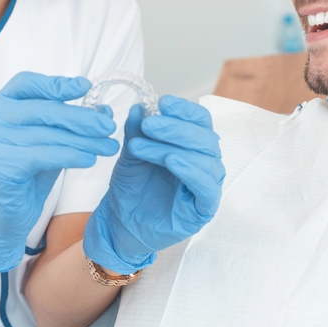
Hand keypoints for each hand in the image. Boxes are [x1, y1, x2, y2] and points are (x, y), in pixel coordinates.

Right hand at [0, 73, 118, 271]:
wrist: (5, 217)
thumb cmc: (27, 175)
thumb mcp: (51, 142)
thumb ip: (71, 124)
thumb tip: (104, 109)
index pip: (26, 83)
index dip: (56, 83)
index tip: (86, 86)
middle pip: (41, 110)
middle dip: (80, 117)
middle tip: (108, 125)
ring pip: (46, 134)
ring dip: (83, 140)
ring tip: (109, 145)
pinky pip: (41, 155)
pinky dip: (69, 155)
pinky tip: (90, 159)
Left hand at [83, 96, 224, 273]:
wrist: (120, 224)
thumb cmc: (131, 189)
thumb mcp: (132, 153)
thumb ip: (138, 131)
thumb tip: (141, 107)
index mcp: (193, 147)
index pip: (200, 121)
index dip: (185, 109)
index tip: (162, 102)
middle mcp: (205, 164)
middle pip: (204, 138)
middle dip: (175, 127)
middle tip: (149, 124)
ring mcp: (207, 187)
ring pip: (204, 159)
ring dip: (173, 147)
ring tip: (142, 146)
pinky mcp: (204, 209)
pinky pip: (206, 187)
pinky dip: (191, 171)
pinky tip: (172, 161)